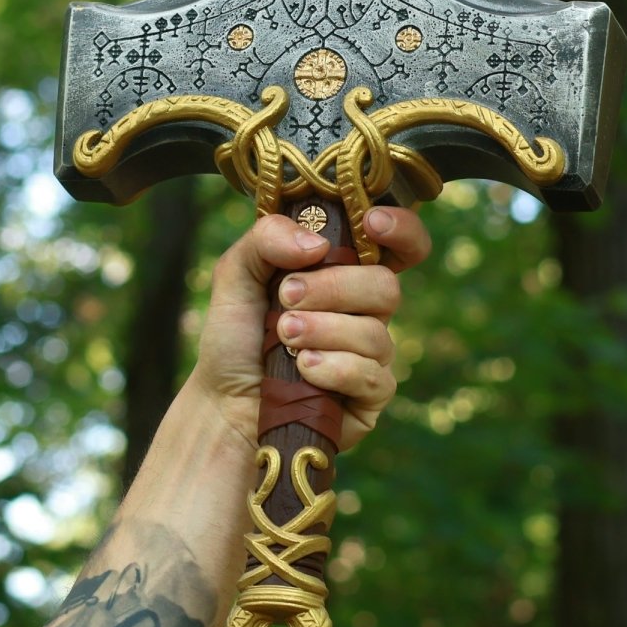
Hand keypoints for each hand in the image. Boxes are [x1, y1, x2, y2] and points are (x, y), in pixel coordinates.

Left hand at [191, 206, 431, 452]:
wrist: (224, 404)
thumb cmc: (236, 339)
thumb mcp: (235, 275)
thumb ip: (267, 239)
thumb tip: (318, 244)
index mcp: (343, 273)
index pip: (398, 244)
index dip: (401, 228)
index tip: (372, 223)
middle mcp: (365, 311)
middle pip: (385, 285)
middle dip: (333, 288)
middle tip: (287, 298)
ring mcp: (372, 355)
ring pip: (375, 333)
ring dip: (322, 331)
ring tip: (283, 338)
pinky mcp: (371, 396)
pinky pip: (372, 376)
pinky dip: (332, 369)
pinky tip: (303, 370)